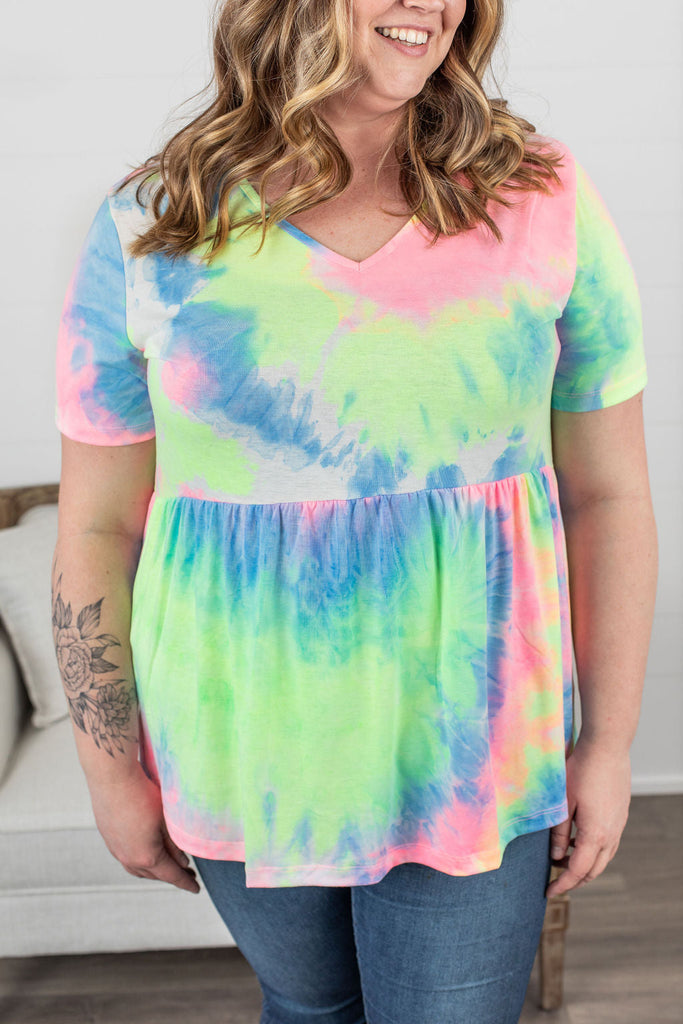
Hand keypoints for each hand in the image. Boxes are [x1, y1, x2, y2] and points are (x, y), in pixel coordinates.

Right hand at [87, 763, 199, 893]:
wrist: (112, 778)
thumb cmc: (143, 796)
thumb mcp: (167, 820)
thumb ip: (176, 844)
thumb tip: (183, 861)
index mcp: (147, 856)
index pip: (171, 876)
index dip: (185, 883)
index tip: (196, 889)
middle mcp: (129, 858)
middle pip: (154, 875)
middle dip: (171, 876)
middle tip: (187, 874)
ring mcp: (116, 849)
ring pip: (138, 869)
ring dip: (154, 871)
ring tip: (167, 866)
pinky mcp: (108, 838)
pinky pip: (126, 858)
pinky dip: (140, 861)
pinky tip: (145, 852)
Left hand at [546, 735, 630, 897]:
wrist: (607, 747)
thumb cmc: (581, 769)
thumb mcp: (563, 802)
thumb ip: (560, 832)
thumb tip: (557, 856)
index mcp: (596, 834)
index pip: (578, 871)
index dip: (563, 884)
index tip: (549, 892)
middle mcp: (611, 834)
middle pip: (594, 869)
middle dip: (575, 879)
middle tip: (556, 880)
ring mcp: (619, 824)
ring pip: (605, 857)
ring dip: (586, 865)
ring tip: (565, 862)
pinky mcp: (621, 814)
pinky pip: (610, 843)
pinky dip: (595, 851)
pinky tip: (581, 841)